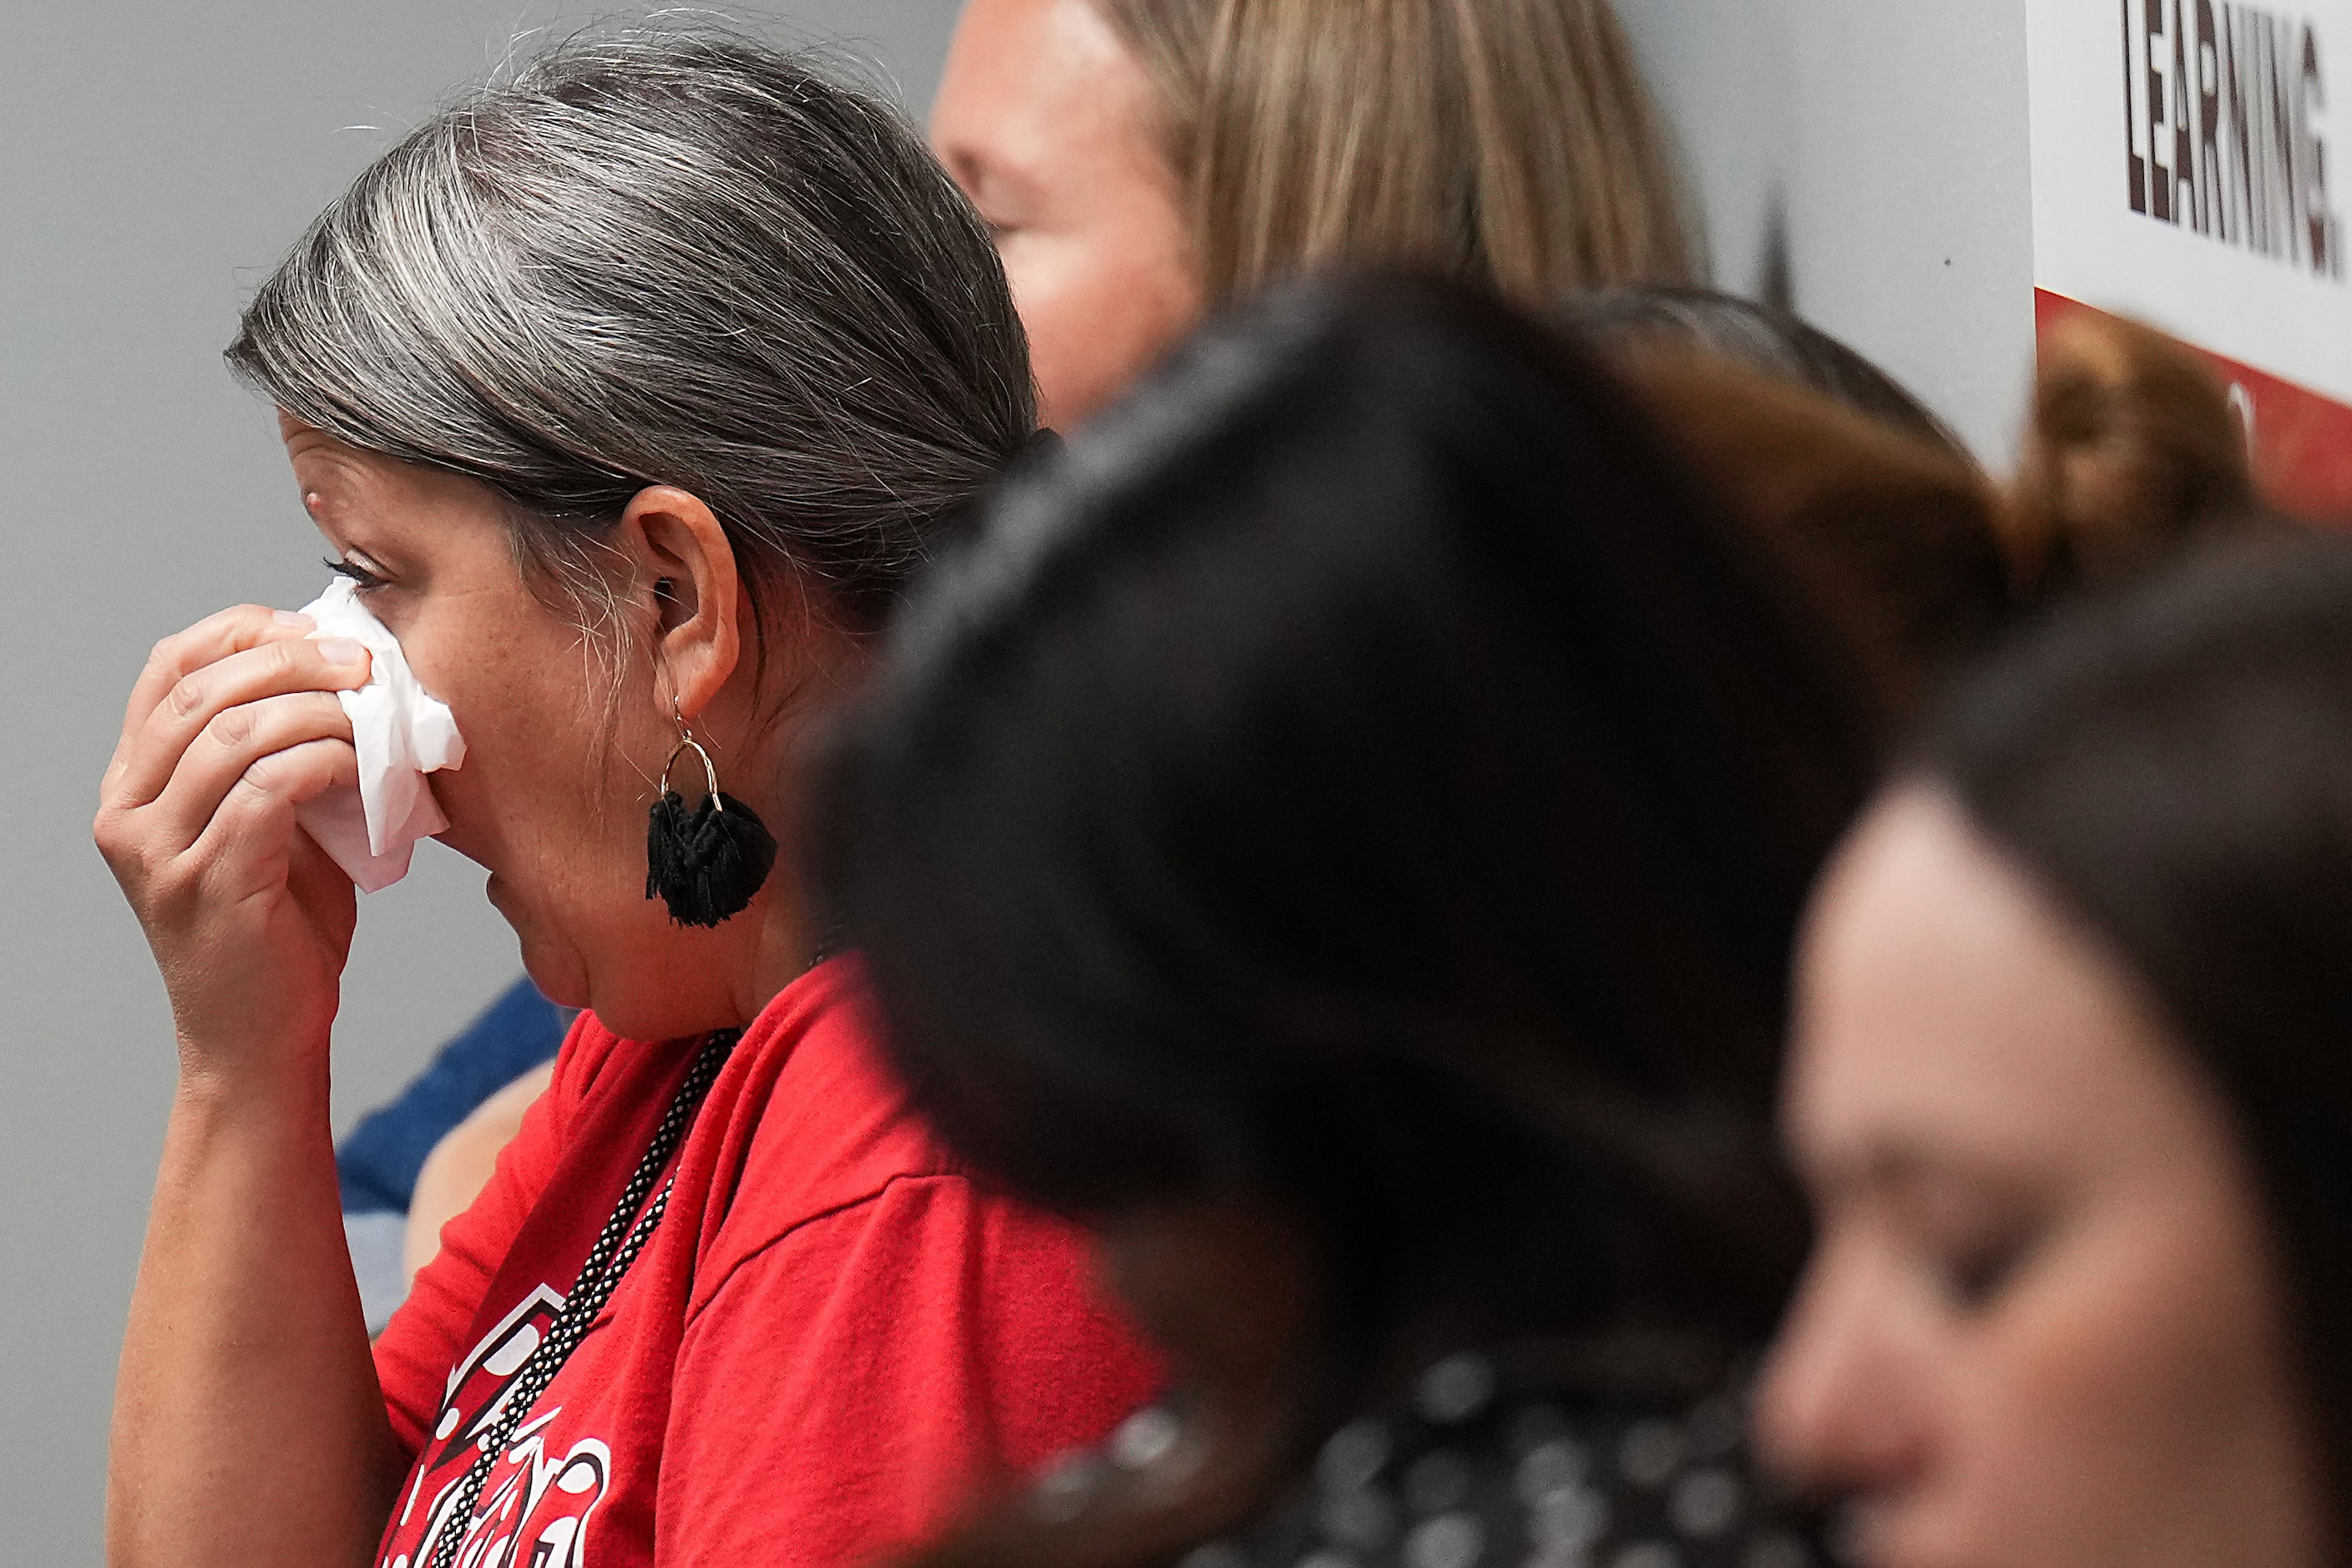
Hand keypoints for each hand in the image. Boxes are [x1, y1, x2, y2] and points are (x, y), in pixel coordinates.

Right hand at [97, 605, 372, 1086]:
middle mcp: (127, 812)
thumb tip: (345, 676)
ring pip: (234, 735)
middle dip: (292, 659)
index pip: (169, 668)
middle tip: (363, 664)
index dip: (242, 632)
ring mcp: (160, 851)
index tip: (315, 630)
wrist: (262, 1039)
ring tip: (372, 713)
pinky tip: (360, 766)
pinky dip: (322, 762)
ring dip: (317, 710)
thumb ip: (281, 756)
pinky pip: (266, 791)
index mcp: (133, 785)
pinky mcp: (210, 883)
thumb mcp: (270, 825)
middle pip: (202, 690)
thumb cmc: (278, 930)